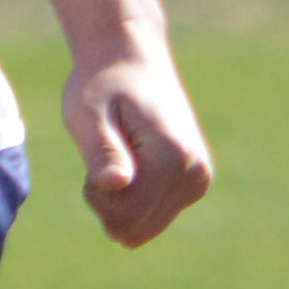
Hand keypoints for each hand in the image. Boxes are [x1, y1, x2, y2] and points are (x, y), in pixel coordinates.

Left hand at [62, 46, 214, 247]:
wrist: (133, 60)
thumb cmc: (103, 85)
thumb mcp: (88, 114)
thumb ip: (102, 151)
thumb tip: (115, 184)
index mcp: (173, 158)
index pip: (123, 217)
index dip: (96, 194)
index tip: (96, 155)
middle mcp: (196, 175)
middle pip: (133, 228)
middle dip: (108, 201)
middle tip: (108, 155)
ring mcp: (199, 182)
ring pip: (141, 229)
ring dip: (120, 200)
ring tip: (122, 155)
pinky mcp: (196, 185)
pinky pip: (151, 219)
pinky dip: (134, 198)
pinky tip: (134, 161)